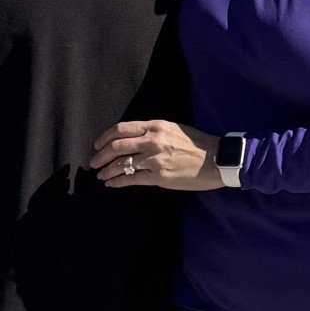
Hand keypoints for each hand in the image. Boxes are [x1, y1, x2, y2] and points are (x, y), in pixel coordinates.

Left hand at [90, 118, 219, 190]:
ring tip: (100, 175)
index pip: (121, 129)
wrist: (216, 159)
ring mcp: (155, 160)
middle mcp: (152, 141)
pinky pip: (131, 180)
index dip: (105, 137)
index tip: (97, 144)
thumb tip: (131, 138)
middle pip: (116, 147)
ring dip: (106, 171)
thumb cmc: (196, 143)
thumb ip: (152, 130)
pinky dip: (117, 182)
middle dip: (100, 156)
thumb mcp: (173, 128)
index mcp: (155, 126)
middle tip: (93, 162)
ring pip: (121, 165)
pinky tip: (111, 184)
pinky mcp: (159, 177)